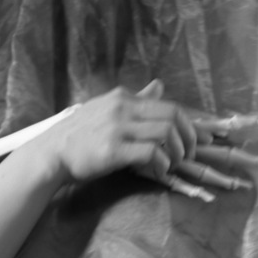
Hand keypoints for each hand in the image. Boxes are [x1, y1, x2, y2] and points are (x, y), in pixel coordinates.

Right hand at [40, 80, 257, 199]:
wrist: (48, 156)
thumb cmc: (76, 139)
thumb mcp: (105, 111)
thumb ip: (134, 99)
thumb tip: (157, 85)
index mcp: (123, 97)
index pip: (167, 103)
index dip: (192, 121)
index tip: (208, 136)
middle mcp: (122, 106)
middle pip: (172, 115)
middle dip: (191, 136)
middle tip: (194, 153)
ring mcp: (117, 126)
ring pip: (165, 133)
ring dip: (177, 152)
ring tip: (174, 165)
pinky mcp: (113, 148)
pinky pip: (151, 152)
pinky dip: (162, 163)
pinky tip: (159, 172)